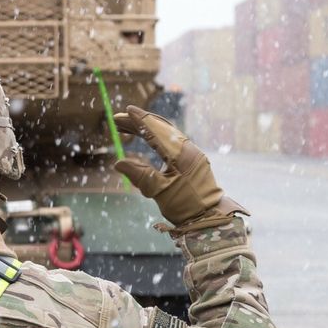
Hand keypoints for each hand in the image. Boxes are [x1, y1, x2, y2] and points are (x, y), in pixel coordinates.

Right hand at [113, 105, 246, 235]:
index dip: (140, 120)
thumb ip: (139, 175)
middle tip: (118, 119)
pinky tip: (145, 139)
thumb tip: (118, 163)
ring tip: (127, 127)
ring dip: (146, 128)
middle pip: (160, 128)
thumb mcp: (159, 191)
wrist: (209, 216)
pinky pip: (171, 141)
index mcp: (180, 154)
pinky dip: (155, 137)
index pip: (156, 131)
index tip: (126, 110)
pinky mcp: (191, 159)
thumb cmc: (185, 205)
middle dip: (139, 122)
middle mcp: (187, 149)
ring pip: (166, 133)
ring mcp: (191, 153)